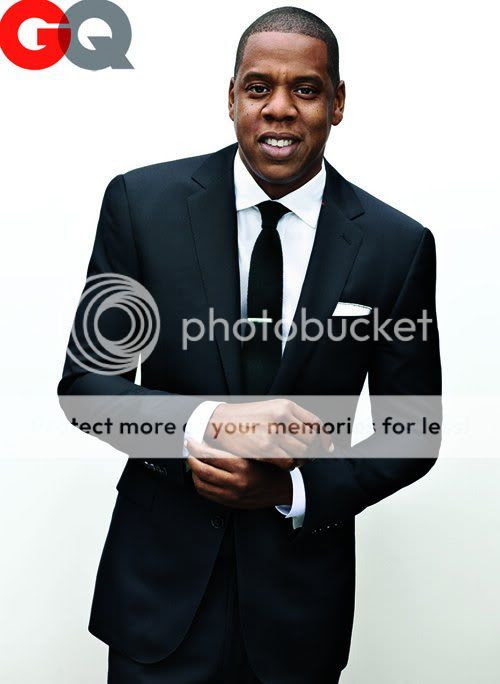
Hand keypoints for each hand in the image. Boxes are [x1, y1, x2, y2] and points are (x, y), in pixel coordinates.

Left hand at [185, 438, 291, 508]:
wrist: (283, 489)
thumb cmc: (271, 469)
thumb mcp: (256, 453)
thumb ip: (235, 448)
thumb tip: (212, 440)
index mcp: (242, 467)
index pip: (211, 456)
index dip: (197, 448)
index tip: (192, 442)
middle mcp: (236, 483)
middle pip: (202, 471)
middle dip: (191, 460)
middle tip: (189, 452)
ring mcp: (232, 495)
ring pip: (201, 485)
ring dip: (193, 473)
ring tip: (194, 463)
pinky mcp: (230, 503)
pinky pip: (207, 494)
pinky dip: (200, 484)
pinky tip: (201, 476)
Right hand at [204, 398, 332, 470]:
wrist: (220, 422)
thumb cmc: (248, 418)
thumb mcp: (272, 410)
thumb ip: (295, 422)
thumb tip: (324, 443)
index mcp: (285, 405)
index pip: (315, 423)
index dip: (324, 438)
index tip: (325, 447)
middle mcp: (281, 416)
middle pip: (311, 440)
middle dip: (312, 451)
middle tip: (305, 456)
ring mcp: (273, 432)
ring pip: (302, 453)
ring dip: (301, 460)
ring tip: (293, 459)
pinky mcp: (265, 448)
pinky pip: (288, 463)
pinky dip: (289, 466)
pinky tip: (282, 462)